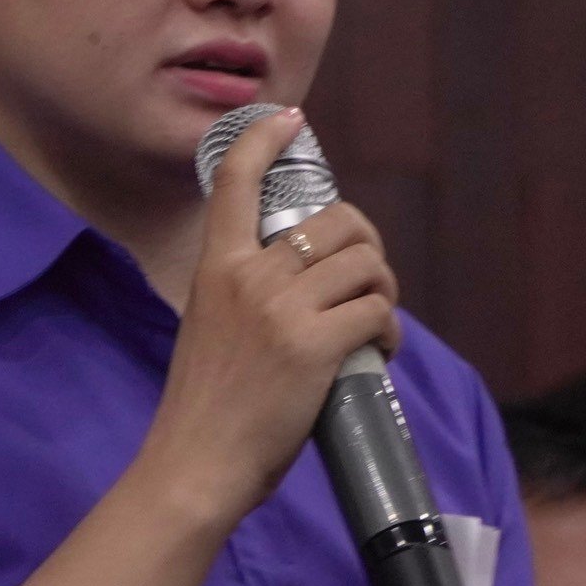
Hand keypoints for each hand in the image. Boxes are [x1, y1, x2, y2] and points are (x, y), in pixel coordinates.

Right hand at [139, 108, 400, 523]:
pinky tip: (378, 352)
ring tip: (375, 321)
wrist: (196, 464)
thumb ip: (244, 292)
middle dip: (367, 245)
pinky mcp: (316, 345)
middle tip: (368, 280)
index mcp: (216, 266)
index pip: (236, 179)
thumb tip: (302, 278)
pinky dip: (389, 331)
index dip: (266, 138)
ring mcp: (283, 308)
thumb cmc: (204, 408)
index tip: (290, 121)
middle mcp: (249, 276)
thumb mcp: (208, 326)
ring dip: (384, 289)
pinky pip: (377, 311)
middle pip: (335, 220)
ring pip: (365, 262)